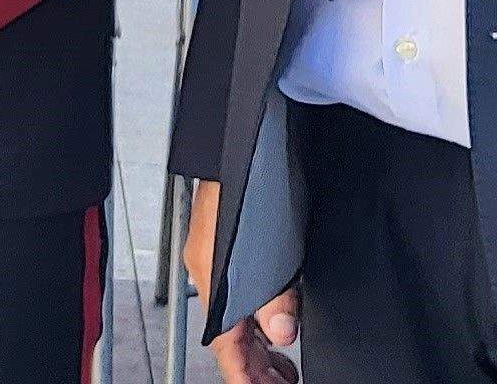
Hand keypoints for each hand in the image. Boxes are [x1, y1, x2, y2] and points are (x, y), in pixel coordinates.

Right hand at [184, 179, 300, 382]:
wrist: (247, 137)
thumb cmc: (251, 178)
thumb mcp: (269, 246)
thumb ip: (275, 294)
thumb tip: (283, 332)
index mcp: (212, 277)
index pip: (225, 343)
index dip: (244, 375)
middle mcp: (212, 273)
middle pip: (231, 336)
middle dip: (255, 367)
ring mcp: (223, 261)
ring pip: (239, 319)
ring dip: (261, 348)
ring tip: (283, 370)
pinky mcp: (237, 249)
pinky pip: (245, 299)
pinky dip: (261, 321)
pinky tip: (277, 329)